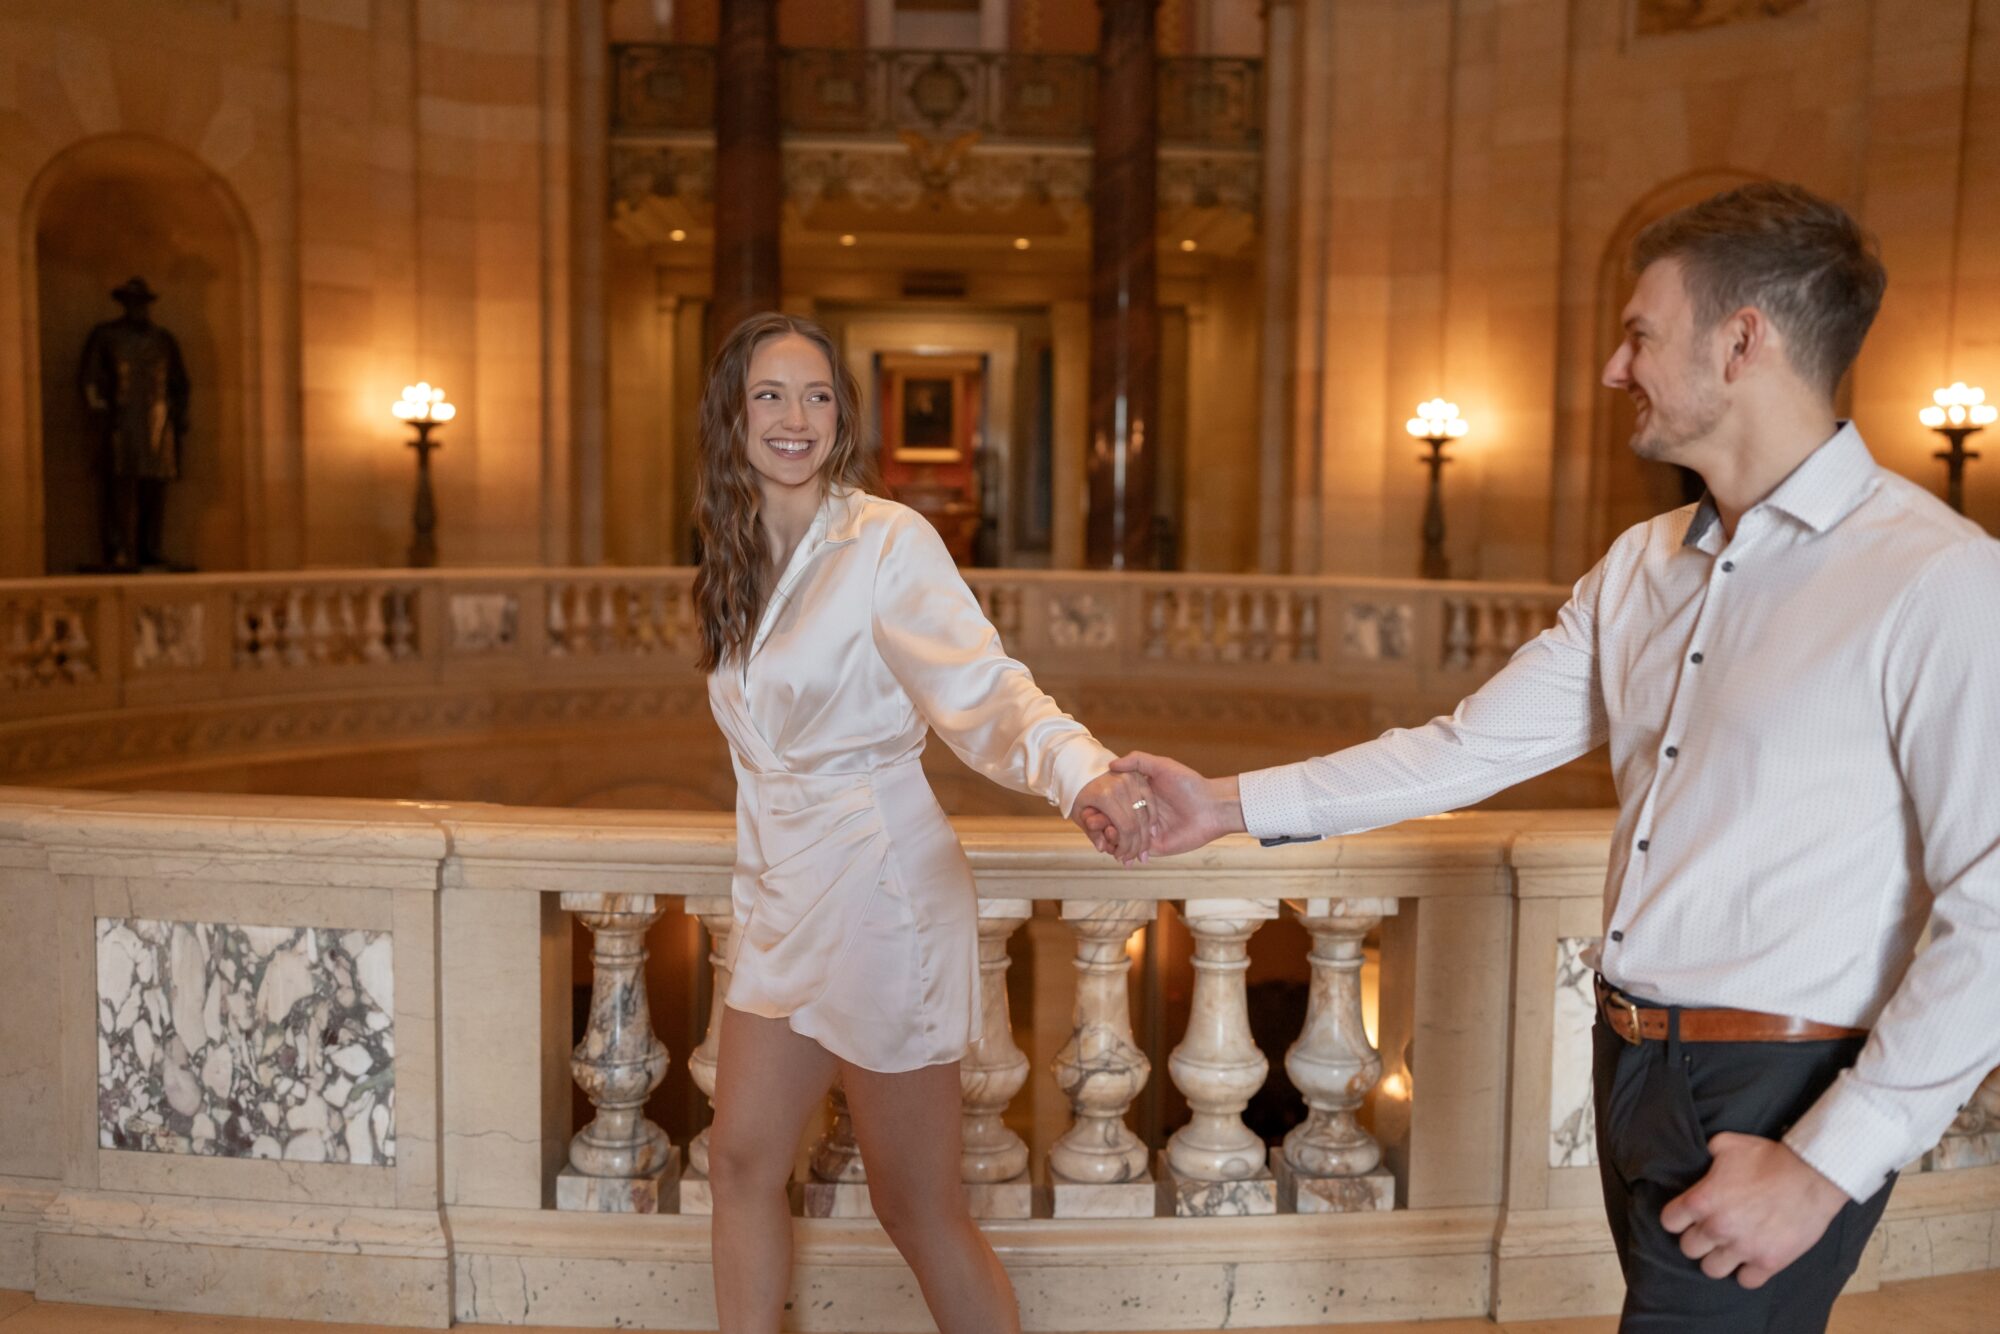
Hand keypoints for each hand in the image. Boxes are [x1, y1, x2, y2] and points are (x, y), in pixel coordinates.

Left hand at [1070, 770, 1153, 864]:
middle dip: (1138, 845)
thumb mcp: (1078, 813)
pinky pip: (1150, 800)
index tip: (1121, 857)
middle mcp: (1121, 786)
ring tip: (1143, 849)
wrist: (1081, 765)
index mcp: (1106, 796)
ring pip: (1146, 813)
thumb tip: (1103, 849)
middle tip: (1134, 857)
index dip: (1126, 847)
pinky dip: (1151, 817)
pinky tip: (1150, 831)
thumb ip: (1092, 833)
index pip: (1126, 828)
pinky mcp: (1138, 776)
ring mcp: (1132, 779)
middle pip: (1138, 823)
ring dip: (1146, 834)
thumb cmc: (1077, 791)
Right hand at [1104, 751, 1244, 855]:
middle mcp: (1140, 815)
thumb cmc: (1189, 784)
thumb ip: (1137, 761)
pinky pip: (1134, 852)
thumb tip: (1111, 764)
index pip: (1113, 803)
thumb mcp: (1162, 766)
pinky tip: (1116, 846)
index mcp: (1139, 797)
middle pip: (1113, 822)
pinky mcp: (1154, 847)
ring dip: (1110, 838)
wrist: (1212, 807)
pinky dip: (1122, 851)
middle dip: (1100, 823)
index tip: (1088, 806)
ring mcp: (1146, 832)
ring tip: (1106, 833)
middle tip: (1091, 821)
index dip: (1099, 806)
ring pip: (1121, 839)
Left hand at [1659, 1133, 1849, 1287]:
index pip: (1669, 1222)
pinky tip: (1752, 1259)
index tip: (1687, 1217)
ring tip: (1729, 1248)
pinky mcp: (1768, 1262)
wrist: (1811, 1176)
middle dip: (1697, 1239)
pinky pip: (1746, 1281)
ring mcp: (1742, 1248)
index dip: (1677, 1218)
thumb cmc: (1768, 1157)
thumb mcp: (1726, 1144)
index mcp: (1702, 1201)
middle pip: (1688, 1249)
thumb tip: (1700, 1156)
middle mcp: (1717, 1228)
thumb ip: (1706, 1154)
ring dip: (1718, 1259)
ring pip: (1712, 1270)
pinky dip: (1748, 1272)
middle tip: (1711, 1231)